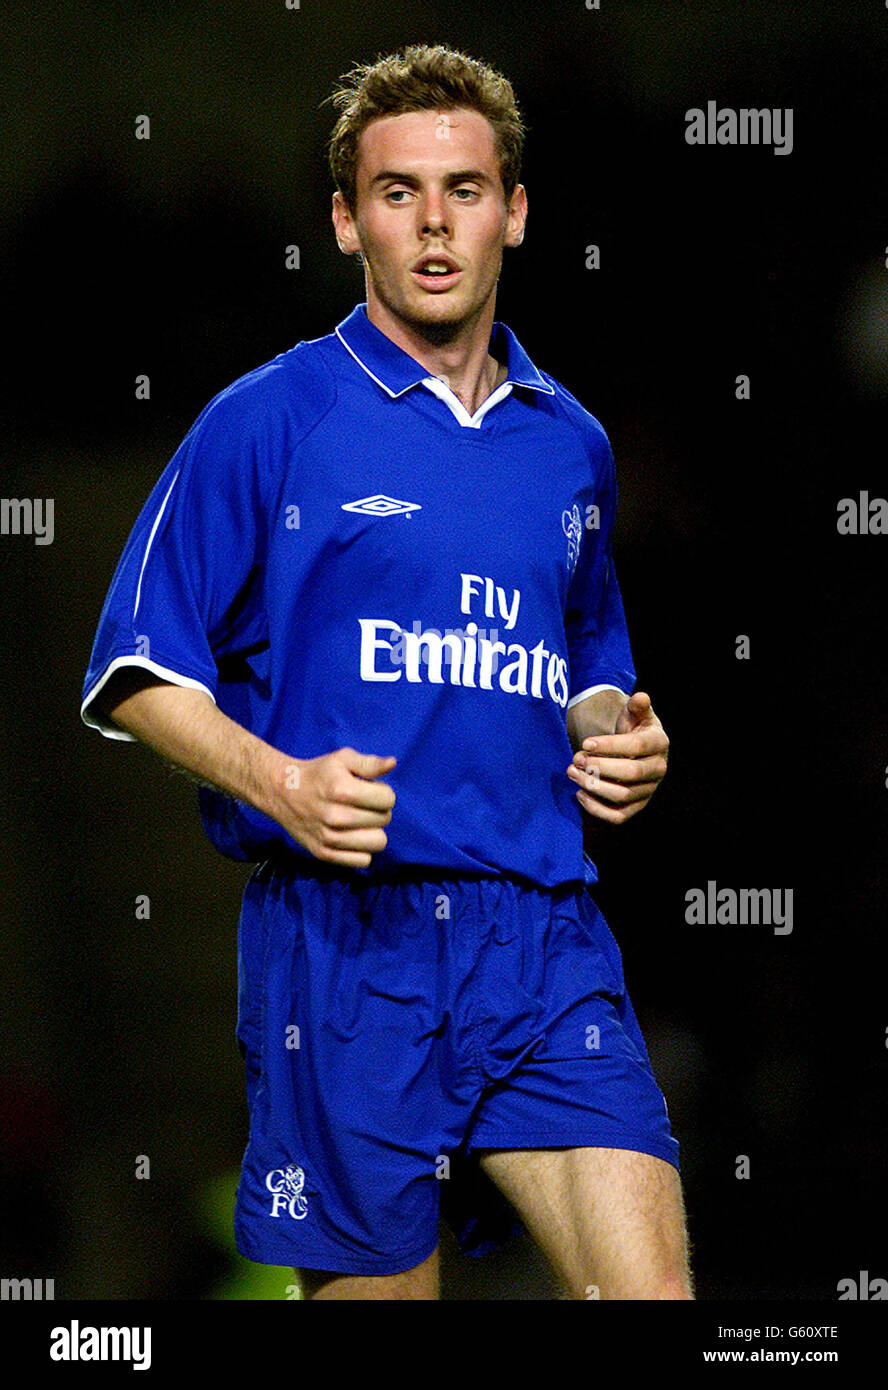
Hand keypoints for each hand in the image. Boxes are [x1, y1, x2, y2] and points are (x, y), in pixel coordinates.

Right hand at [268, 746, 396, 866]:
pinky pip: (363, 860)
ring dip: (373, 831)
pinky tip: (352, 836)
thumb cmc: (318, 774)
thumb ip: (369, 763)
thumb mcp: (342, 759)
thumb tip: (392, 763)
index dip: (383, 793)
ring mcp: (329, 838)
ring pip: (378, 843)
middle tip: (362, 805)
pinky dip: (362, 850)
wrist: (282, 792)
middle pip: (385, 819)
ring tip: (360, 822)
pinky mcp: (324, 853)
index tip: (370, 791)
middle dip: (378, 810)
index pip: (388, 799)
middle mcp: (336, 816)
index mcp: (342, 790)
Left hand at [566, 691, 668, 824]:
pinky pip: (618, 816)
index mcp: (659, 743)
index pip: (636, 747)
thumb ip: (637, 706)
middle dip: (599, 767)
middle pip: (630, 774)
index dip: (610, 745)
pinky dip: (597, 809)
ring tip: (571, 772)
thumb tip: (641, 697)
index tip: (585, 742)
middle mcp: (658, 770)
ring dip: (593, 786)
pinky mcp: (636, 807)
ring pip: (622, 796)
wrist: (636, 750)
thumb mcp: (635, 714)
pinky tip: (579, 794)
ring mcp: (648, 791)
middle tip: (575, 759)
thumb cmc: (633, 728)